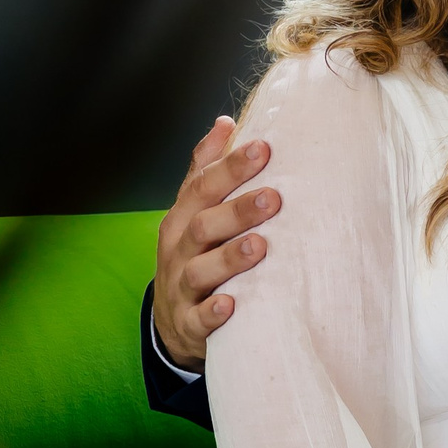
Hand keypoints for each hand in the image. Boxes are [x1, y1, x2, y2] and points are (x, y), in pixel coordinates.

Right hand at [153, 118, 279, 367]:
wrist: (173, 322)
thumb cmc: (194, 256)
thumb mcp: (194, 212)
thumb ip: (207, 170)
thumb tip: (226, 122)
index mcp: (183, 219)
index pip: (203, 187)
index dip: (230, 167)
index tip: (264, 148)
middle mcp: (179, 250)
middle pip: (203, 225)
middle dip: (237, 210)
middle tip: (274, 198)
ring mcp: (182, 288)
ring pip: (200, 271)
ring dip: (229, 258)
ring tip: (259, 246)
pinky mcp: (189, 325)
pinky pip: (199, 320)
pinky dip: (213, 313)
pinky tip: (231, 305)